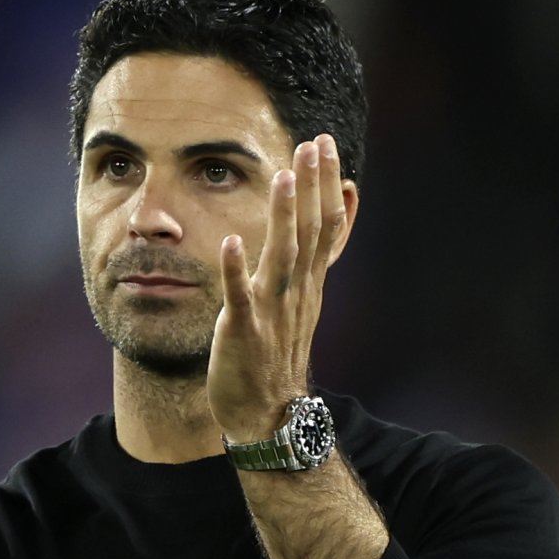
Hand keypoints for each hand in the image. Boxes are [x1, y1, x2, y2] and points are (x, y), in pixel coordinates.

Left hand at [207, 133, 350, 439]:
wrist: (268, 414)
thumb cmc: (277, 354)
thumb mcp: (301, 302)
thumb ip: (309, 262)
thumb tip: (323, 229)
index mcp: (309, 283)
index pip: (326, 224)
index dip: (326, 183)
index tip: (324, 144)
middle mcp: (296, 292)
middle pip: (312, 231)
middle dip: (312, 186)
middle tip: (314, 144)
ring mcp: (272, 312)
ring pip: (282, 257)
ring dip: (282, 217)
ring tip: (280, 177)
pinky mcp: (244, 332)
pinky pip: (240, 299)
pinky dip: (237, 270)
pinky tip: (232, 241)